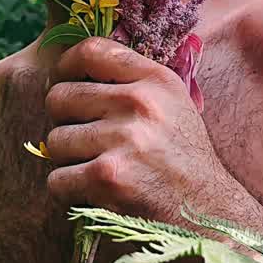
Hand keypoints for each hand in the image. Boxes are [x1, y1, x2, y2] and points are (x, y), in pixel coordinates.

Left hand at [44, 37, 225, 220]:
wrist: (208, 212)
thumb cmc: (184, 159)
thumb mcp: (173, 105)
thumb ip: (133, 82)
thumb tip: (74, 70)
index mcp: (155, 79)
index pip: (90, 51)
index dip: (65, 65)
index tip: (64, 81)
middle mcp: (139, 103)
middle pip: (61, 97)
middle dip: (63, 121)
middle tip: (83, 138)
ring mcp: (123, 139)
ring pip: (55, 140)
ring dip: (68, 160)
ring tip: (96, 167)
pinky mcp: (107, 177)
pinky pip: (57, 178)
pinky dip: (69, 190)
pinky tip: (94, 192)